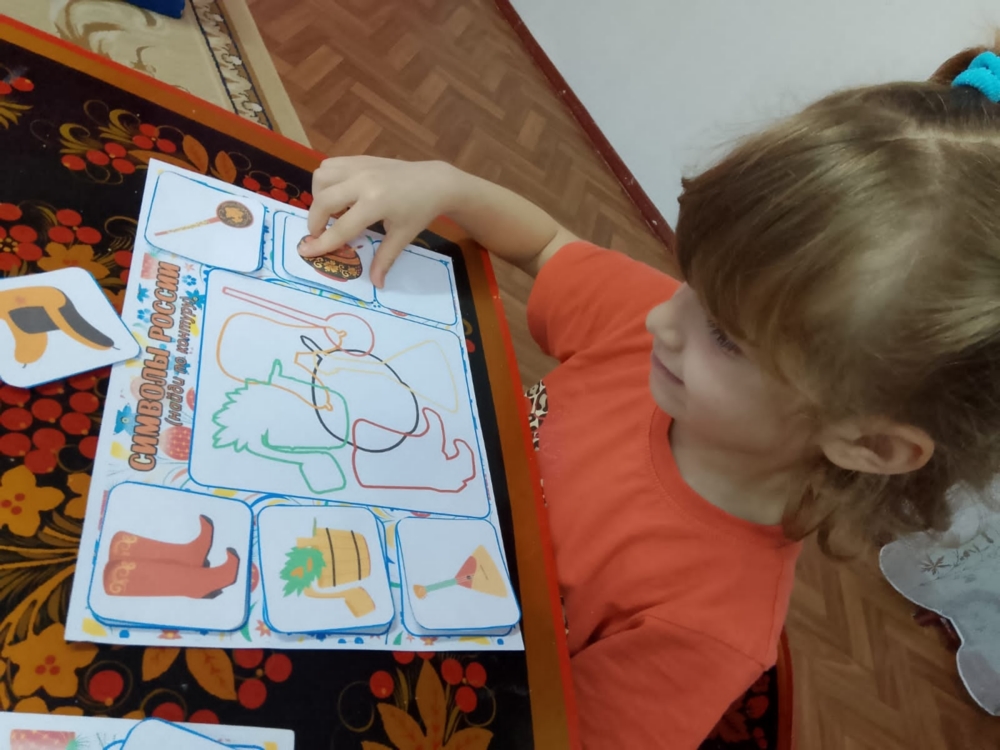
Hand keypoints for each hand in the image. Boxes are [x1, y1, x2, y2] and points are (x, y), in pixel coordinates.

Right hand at [302, 156, 457, 287]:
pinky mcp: (359, 158)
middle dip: (315, 220)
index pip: (341, 228)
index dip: (322, 243)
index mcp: (376, 203)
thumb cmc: (420, 211)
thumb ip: (385, 258)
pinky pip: (329, 165)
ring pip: (321, 177)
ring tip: (332, 211)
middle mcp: (363, 182)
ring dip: (319, 196)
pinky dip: (326, 181)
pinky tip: (339, 195)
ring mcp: (360, 166)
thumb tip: (376, 283)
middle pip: (323, 201)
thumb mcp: (403, 236)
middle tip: (321, 233)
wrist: (434, 181)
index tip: (305, 251)